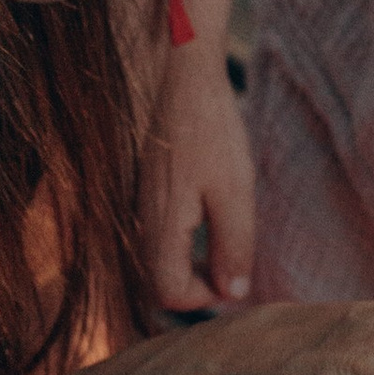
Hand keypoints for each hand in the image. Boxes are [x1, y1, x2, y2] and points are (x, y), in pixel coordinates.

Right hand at [146, 36, 256, 312]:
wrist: (182, 77)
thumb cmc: (212, 129)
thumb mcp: (235, 192)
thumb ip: (234, 246)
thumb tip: (234, 295)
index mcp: (161, 225)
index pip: (169, 293)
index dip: (205, 297)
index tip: (234, 275)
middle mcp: (141, 221)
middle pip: (159, 284)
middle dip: (198, 284)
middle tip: (233, 264)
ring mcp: (139, 207)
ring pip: (157, 261)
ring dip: (191, 264)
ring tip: (225, 242)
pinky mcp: (143, 194)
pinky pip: (157, 237)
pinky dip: (183, 243)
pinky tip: (209, 217)